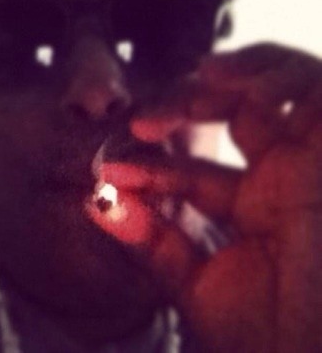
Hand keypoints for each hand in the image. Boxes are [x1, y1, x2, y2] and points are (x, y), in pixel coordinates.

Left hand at [91, 43, 321, 351]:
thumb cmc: (270, 337)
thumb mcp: (200, 286)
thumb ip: (152, 241)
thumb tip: (98, 203)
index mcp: (256, 207)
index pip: (193, 167)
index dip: (151, 167)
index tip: (111, 173)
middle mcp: (287, 177)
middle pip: (238, 108)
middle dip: (186, 103)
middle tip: (144, 123)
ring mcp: (313, 161)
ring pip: (285, 82)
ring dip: (239, 71)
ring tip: (201, 76)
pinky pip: (317, 86)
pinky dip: (276, 75)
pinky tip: (230, 83)